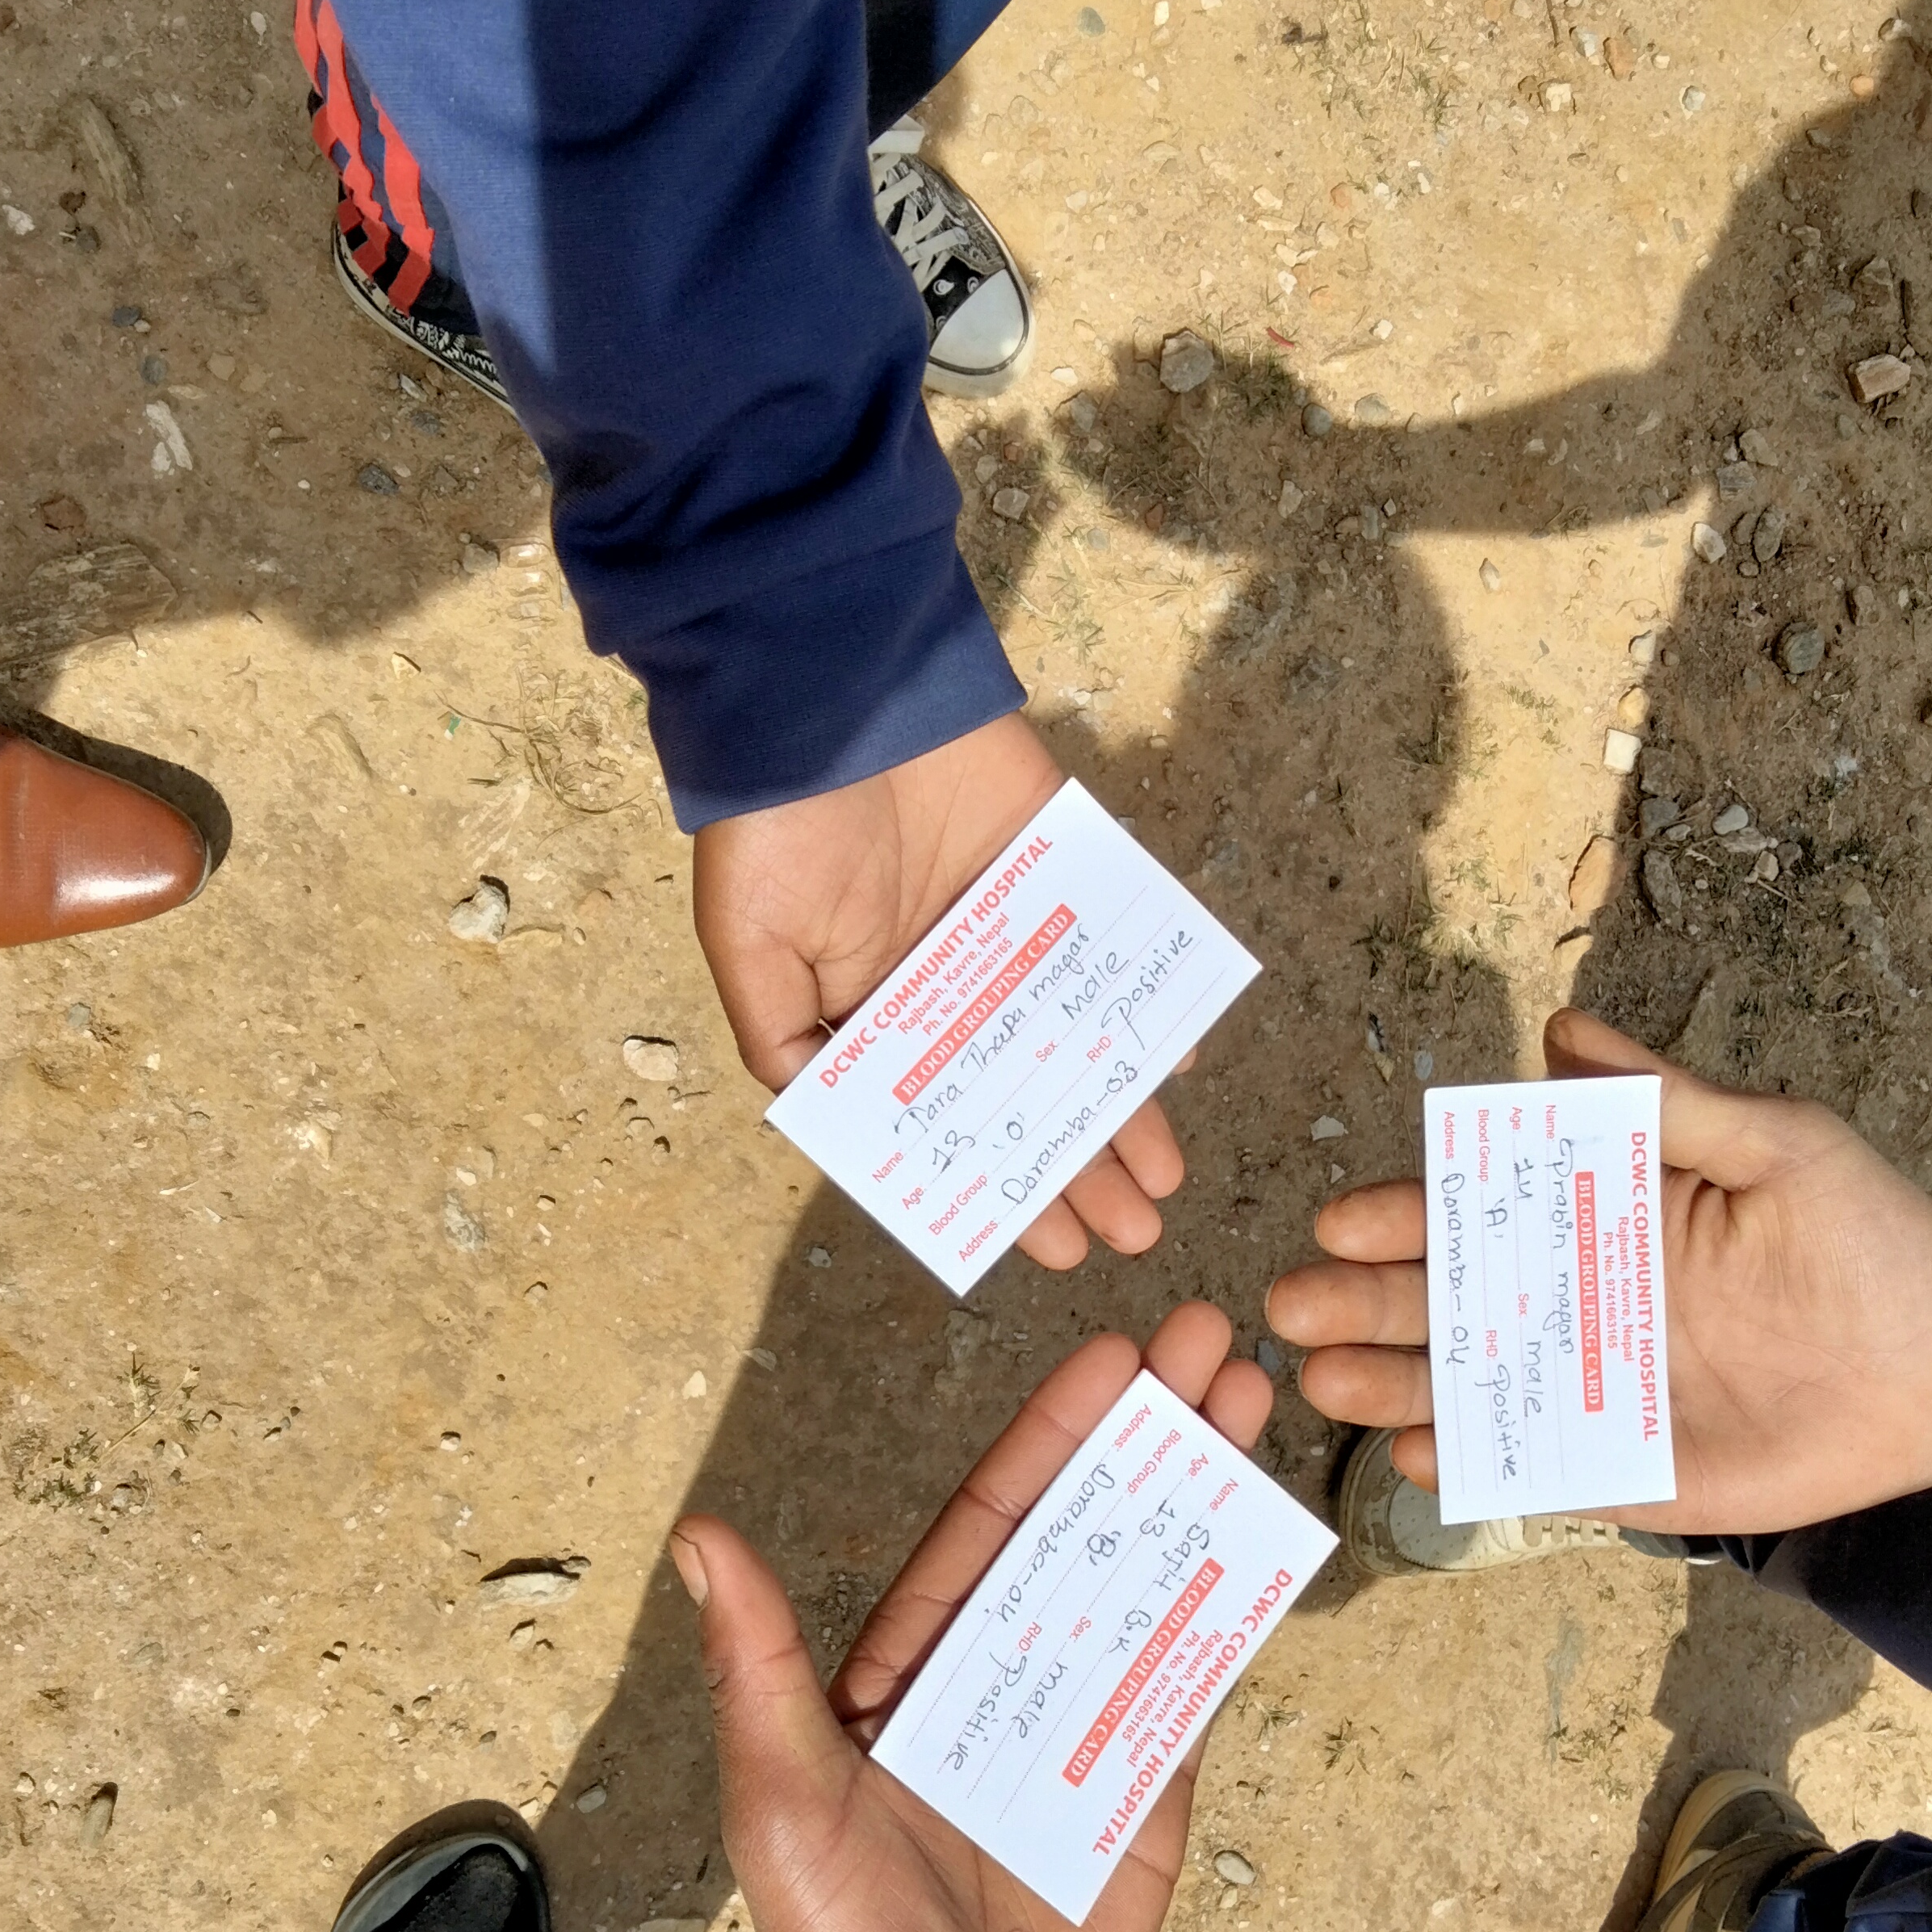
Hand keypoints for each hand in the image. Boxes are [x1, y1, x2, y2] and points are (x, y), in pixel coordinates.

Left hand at [670, 1302, 1272, 1931]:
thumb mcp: (783, 1800)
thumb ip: (760, 1666)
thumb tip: (701, 1534)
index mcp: (915, 1666)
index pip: (993, 1522)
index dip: (1052, 1437)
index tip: (1110, 1354)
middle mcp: (1003, 1677)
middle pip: (1087, 1529)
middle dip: (1147, 1432)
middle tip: (1211, 1336)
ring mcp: (1084, 1727)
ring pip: (1152, 1582)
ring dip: (1201, 1491)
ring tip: (1253, 1393)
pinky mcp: (1149, 1788)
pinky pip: (1197, 1678)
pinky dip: (1235, 1602)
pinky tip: (1272, 1524)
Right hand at [692, 714, 1187, 1268]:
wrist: (829, 686)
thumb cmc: (775, 827)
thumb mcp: (751, 949)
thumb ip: (788, 1042)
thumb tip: (830, 1129)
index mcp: (878, 1015)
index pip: (950, 1123)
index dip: (995, 1187)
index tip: (1044, 1245)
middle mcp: (954, 985)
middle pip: (1029, 1095)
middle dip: (1079, 1169)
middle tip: (1134, 1235)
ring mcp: (1014, 930)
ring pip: (1080, 1038)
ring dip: (1125, 1108)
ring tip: (1165, 1178)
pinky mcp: (1063, 869)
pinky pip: (1116, 948)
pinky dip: (1149, 999)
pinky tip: (1180, 1061)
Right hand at [1267, 1007, 1931, 1534]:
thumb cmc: (1868, 1240)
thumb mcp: (1777, 1146)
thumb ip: (1667, 1100)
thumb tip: (1560, 1030)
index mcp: (1599, 1215)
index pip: (1479, 1208)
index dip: (1405, 1213)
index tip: (1340, 1217)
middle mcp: (1578, 1298)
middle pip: (1448, 1300)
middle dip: (1362, 1301)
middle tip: (1290, 1306)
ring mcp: (1592, 1386)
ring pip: (1466, 1383)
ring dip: (1391, 1383)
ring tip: (1323, 1382)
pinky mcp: (1624, 1466)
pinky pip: (1528, 1464)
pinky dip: (1470, 1462)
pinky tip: (1418, 1455)